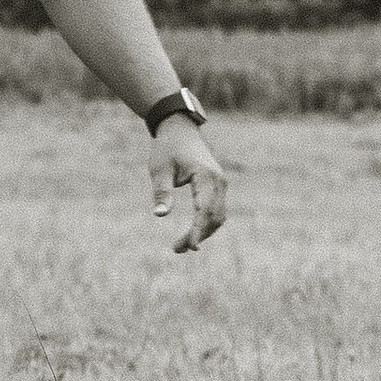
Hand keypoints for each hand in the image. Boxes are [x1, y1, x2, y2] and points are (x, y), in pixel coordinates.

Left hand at [147, 115, 226, 251]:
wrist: (180, 130)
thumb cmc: (167, 148)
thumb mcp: (159, 169)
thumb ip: (161, 192)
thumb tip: (159, 215)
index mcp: (206, 176)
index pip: (205, 209)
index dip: (198, 230)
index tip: (189, 247)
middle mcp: (219, 182)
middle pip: (214, 217)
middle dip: (198, 235)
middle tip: (176, 250)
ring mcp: (220, 184)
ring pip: (218, 216)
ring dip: (203, 232)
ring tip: (181, 246)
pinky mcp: (217, 187)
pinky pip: (216, 210)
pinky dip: (206, 223)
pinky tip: (192, 234)